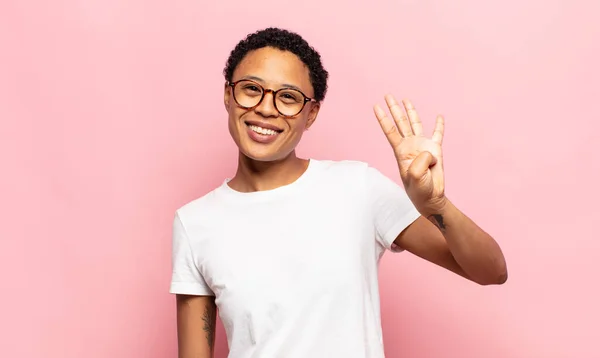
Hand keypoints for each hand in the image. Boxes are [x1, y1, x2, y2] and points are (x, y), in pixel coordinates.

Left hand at [373, 95, 446, 214]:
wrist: (430, 197)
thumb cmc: (418, 189)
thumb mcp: (414, 175)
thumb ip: (420, 160)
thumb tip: (428, 151)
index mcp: (401, 151)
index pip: (390, 130)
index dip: (383, 118)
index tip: (376, 106)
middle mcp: (410, 145)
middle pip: (400, 122)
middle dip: (394, 109)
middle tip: (388, 95)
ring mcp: (422, 146)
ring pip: (416, 124)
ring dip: (411, 112)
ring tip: (406, 100)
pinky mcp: (436, 150)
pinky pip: (438, 134)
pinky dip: (439, 125)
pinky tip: (439, 116)